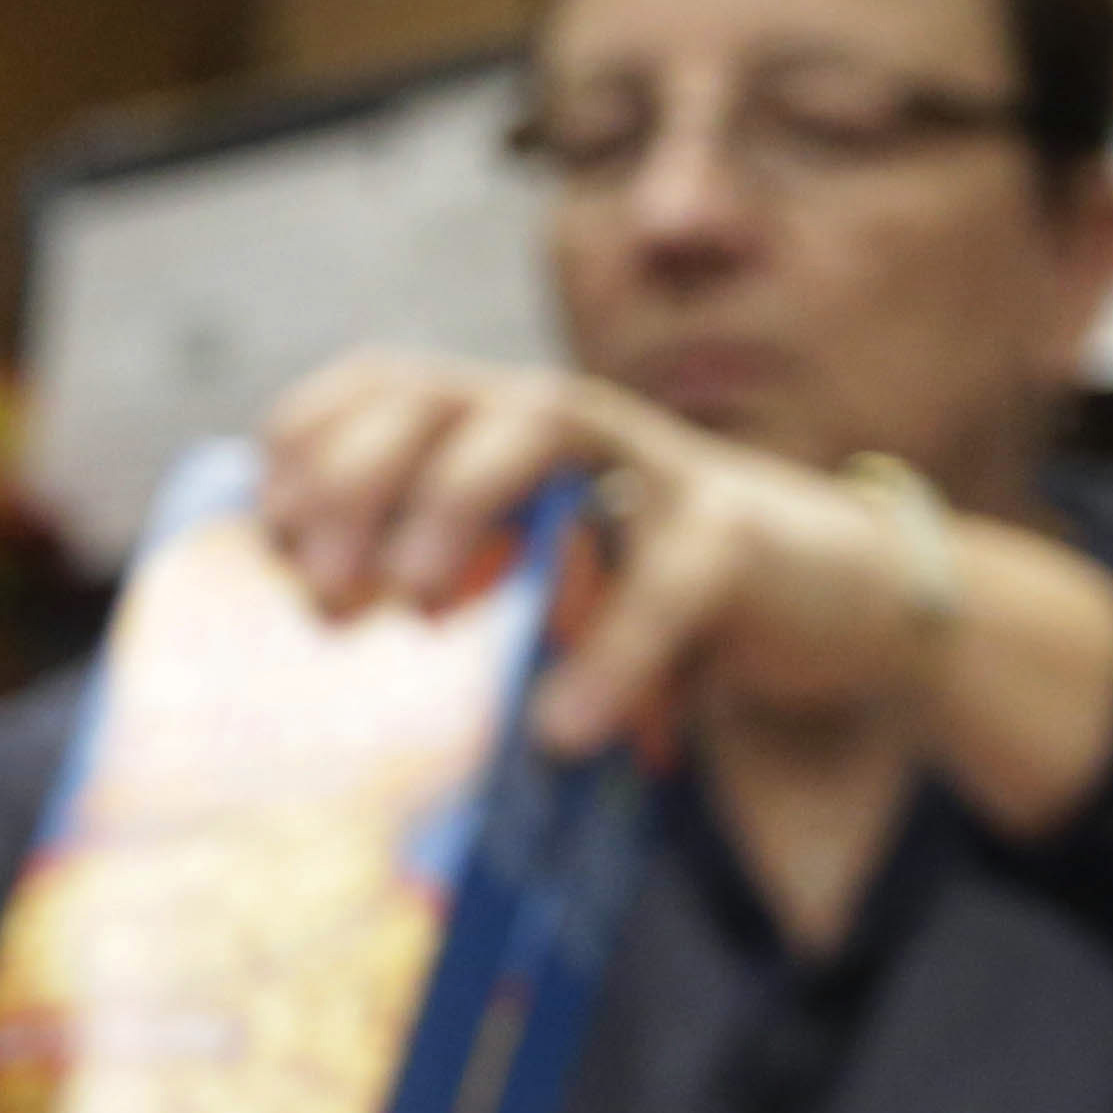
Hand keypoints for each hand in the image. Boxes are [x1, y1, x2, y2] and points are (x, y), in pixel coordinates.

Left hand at [252, 353, 943, 759]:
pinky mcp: (732, 538)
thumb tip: (314, 623)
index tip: (271, 538)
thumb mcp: (542, 580)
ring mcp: (655, 467)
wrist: (842, 603)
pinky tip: (564, 729)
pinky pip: (663, 583)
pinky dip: (609, 655)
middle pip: (438, 390)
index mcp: (509, 430)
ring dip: (459, 503)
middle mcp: (571, 426)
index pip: (384, 384)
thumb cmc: (664, 599)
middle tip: (326, 589)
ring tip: (417, 610)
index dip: (310, 444)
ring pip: (540, 427)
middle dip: (360, 475)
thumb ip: (454, 579)